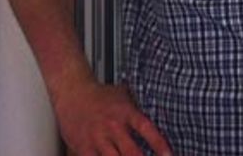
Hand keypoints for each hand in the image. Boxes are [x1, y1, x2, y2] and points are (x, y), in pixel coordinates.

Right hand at [53, 80, 171, 155]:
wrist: (73, 93)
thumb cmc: (101, 95)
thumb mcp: (125, 96)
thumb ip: (139, 108)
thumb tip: (161, 113)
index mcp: (126, 112)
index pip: (146, 129)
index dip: (159, 144)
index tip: (169, 155)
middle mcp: (113, 127)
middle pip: (131, 152)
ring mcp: (98, 139)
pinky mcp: (84, 148)